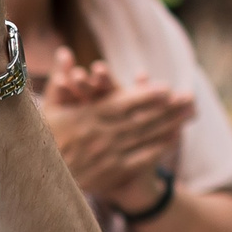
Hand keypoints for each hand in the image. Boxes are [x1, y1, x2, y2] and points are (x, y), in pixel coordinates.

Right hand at [38, 55, 194, 201]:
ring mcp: (109, 156)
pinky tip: (175, 138)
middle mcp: (101, 136)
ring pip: (145, 138)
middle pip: (141, 120)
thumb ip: (60, 79)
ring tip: (190, 114)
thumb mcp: (48, 108)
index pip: (121, 105)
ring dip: (170, 125)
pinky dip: (159, 148)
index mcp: (86, 118)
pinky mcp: (113, 172)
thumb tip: (65, 52)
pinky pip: (141, 158)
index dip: (145, 96)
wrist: (41, 179)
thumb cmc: (43, 139)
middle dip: (168, 108)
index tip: (166, 88)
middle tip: (189, 97)